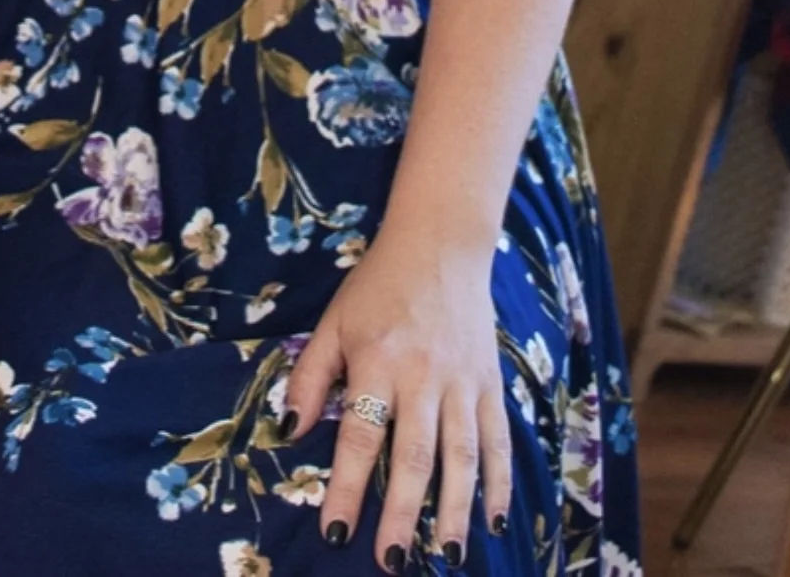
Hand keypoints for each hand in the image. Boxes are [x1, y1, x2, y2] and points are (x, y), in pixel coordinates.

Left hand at [284, 223, 510, 566]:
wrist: (440, 244)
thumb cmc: (377, 287)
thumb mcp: (333, 322)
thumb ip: (310, 375)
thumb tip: (290, 431)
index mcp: (377, 360)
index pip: (359, 435)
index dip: (347, 486)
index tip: (336, 531)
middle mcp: (422, 375)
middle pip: (413, 455)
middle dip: (403, 512)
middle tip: (392, 560)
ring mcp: (462, 381)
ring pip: (461, 455)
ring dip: (456, 510)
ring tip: (448, 556)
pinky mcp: (491, 382)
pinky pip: (497, 439)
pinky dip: (499, 482)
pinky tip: (494, 520)